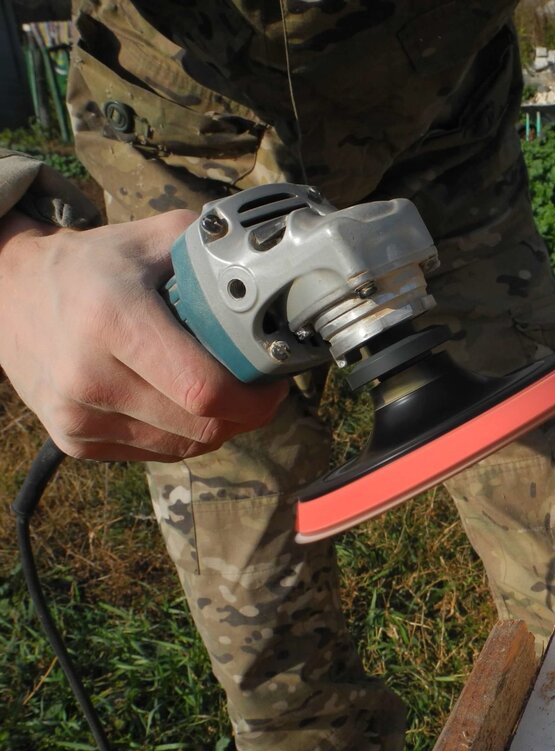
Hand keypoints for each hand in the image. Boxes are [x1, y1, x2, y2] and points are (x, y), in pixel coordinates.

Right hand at [0, 210, 286, 460]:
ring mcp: (76, 415)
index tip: (275, 383)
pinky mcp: (72, 440)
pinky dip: (183, 436)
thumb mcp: (152, 239)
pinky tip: (182, 403)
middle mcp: (88, 375)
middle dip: (247, 414)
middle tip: (260, 389)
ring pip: (185, 447)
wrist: (9, 291)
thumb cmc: (94, 264)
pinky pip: (155, 454)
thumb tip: (274, 272)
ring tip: (225, 393)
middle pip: (203, 428)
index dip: (254, 398)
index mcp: (113, 319)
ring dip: (219, 428)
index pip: (204, 390)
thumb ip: (214, 254)